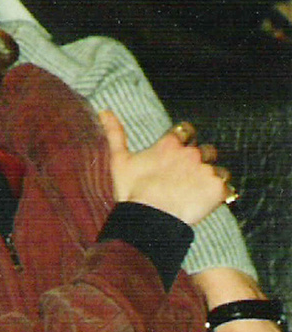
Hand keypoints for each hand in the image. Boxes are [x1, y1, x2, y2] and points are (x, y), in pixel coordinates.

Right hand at [99, 111, 227, 225]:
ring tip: (196, 191)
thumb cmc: (132, 191)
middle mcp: (191, 153)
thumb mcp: (119, 160)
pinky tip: (205, 201)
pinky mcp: (217, 188)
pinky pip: (226, 187)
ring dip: (210, 176)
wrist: (148, 220)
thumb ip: (115, 133)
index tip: (178, 152)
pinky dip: (219, 193)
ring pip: (217, 168)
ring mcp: (206, 170)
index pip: (187, 130)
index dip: (184, 140)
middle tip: (185, 178)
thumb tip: (104, 111)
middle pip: (205, 150)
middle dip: (199, 160)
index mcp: (170, 144)